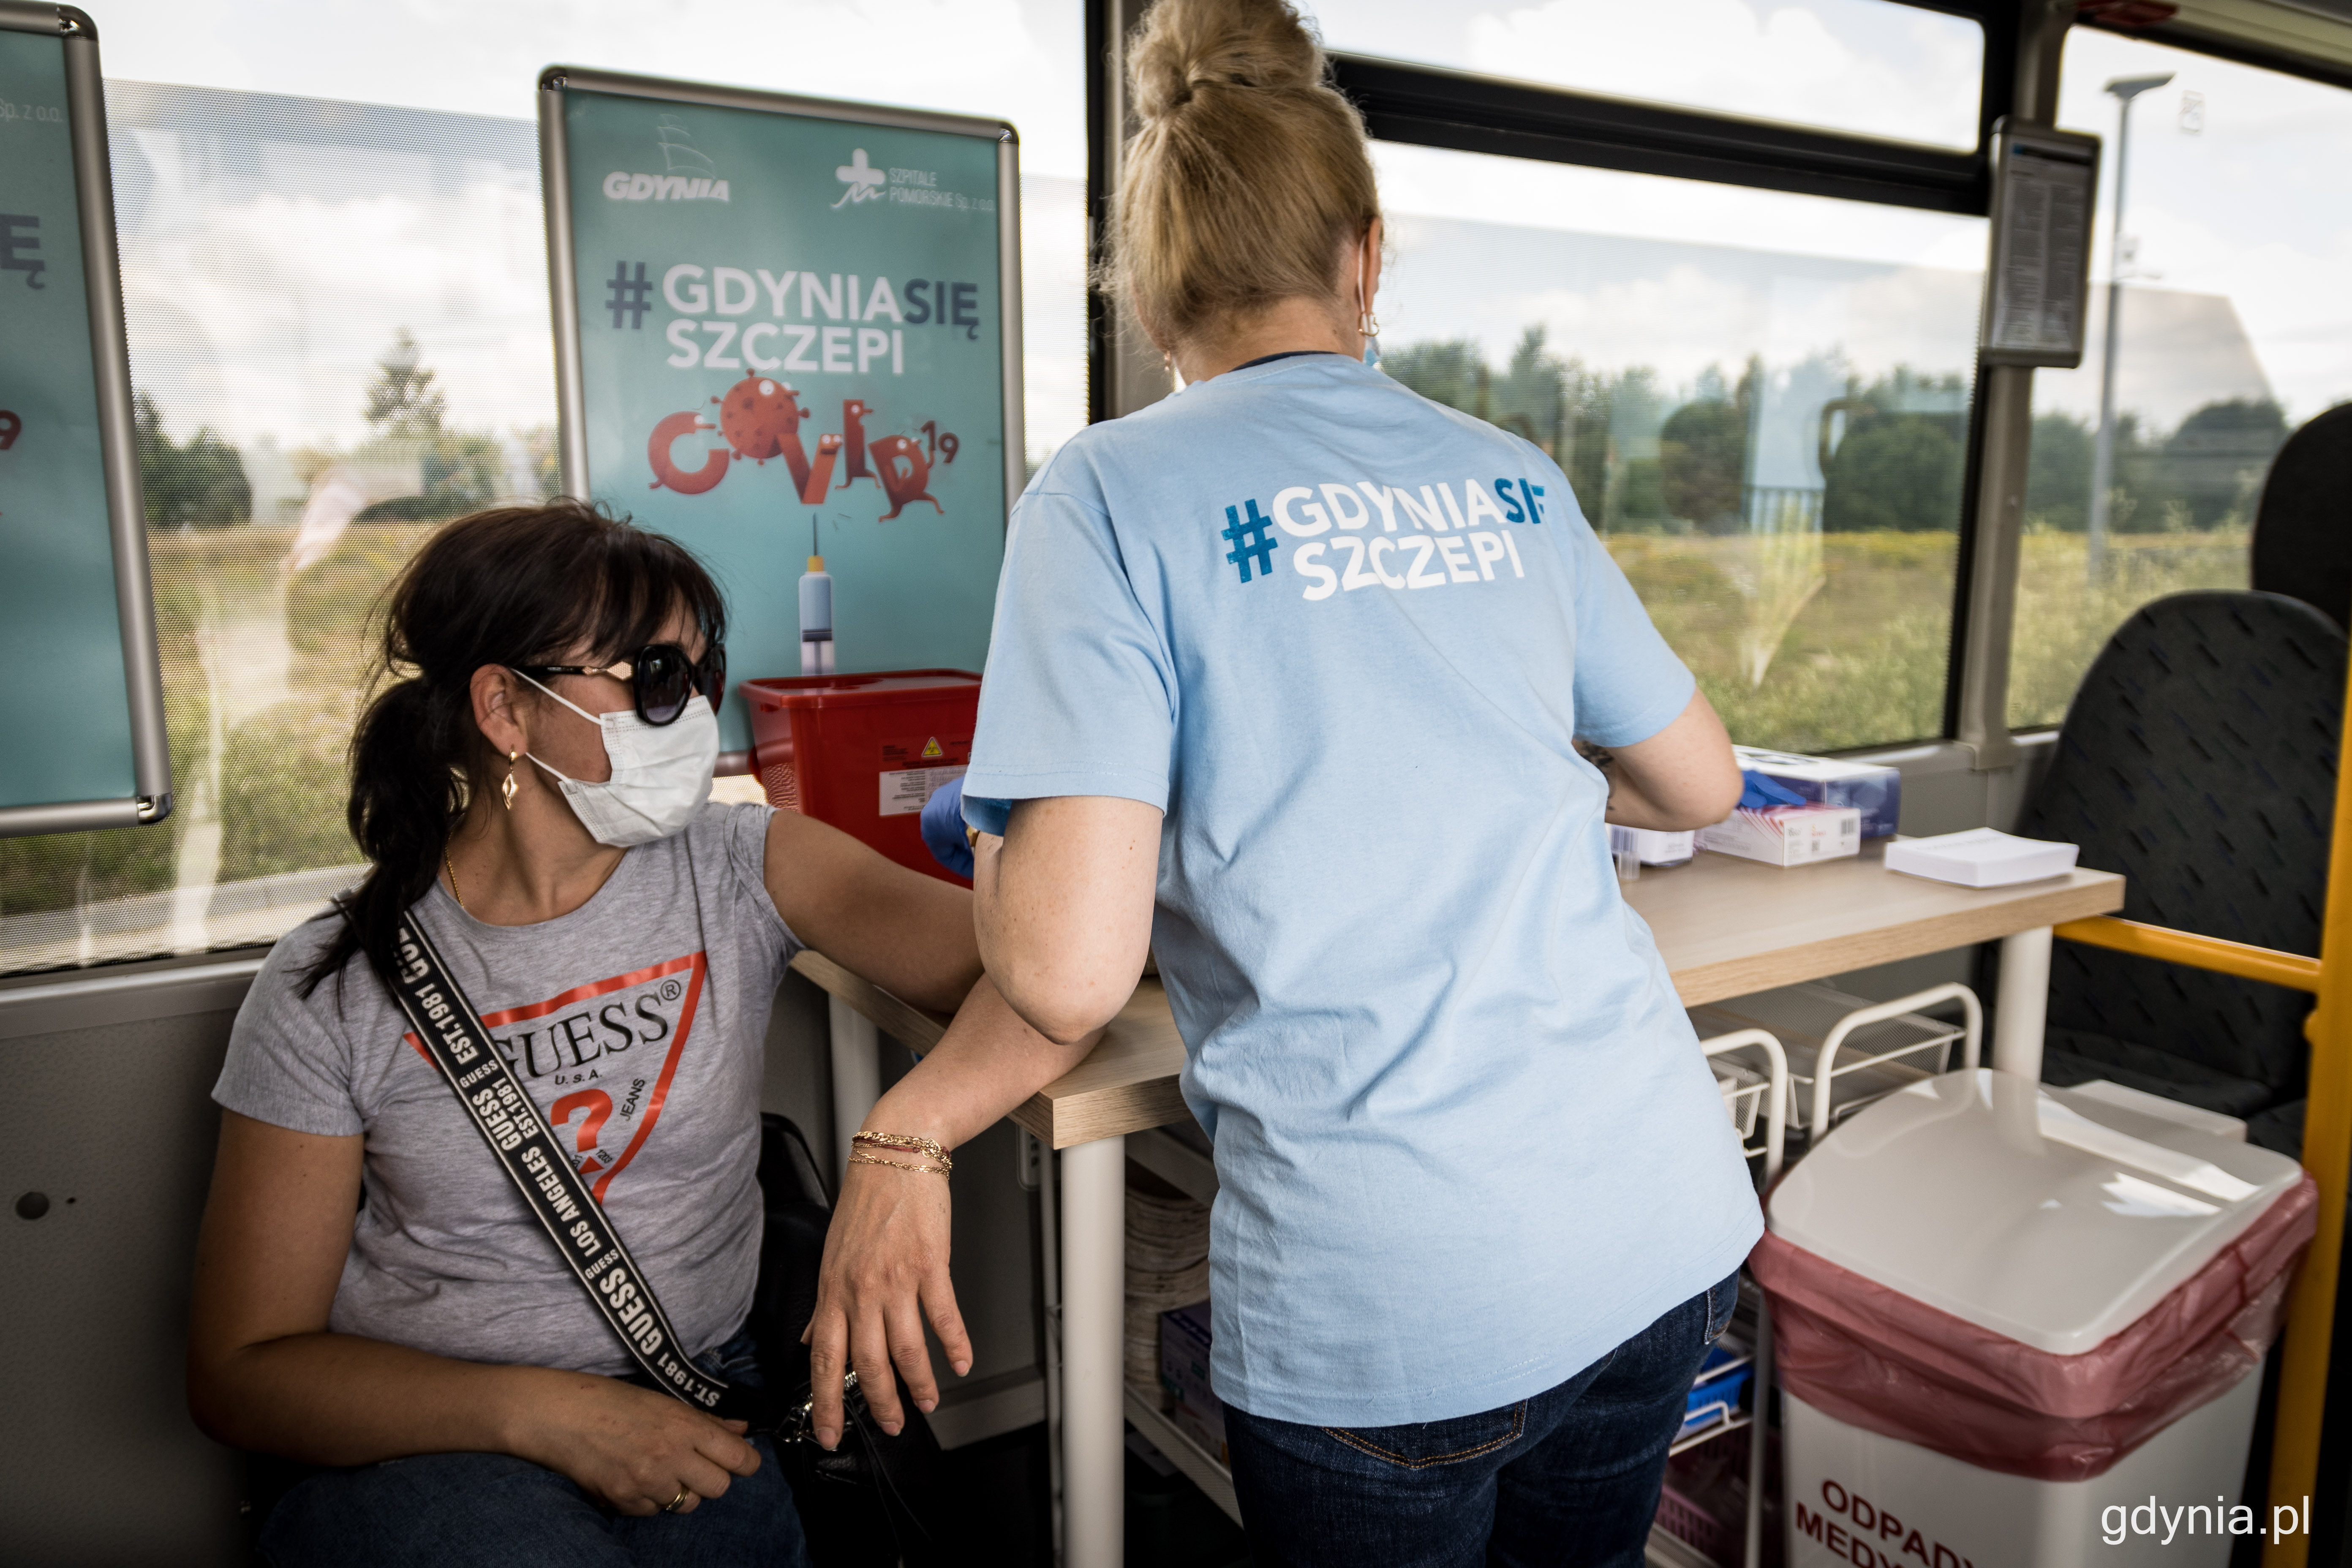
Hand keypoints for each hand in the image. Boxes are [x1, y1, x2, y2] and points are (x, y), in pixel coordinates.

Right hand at [511, 1372, 760, 1514]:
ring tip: (657, 1468)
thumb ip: (706, 1420)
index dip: (746, 1462)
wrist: (558, 1416)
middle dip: (712, 1479)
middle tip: (695, 1465)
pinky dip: (649, 1499)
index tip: (742, 1460)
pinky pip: (653, 1511)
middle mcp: (670, 1456)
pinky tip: (633, 1476)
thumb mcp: (663, 1401)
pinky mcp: (624, 1501)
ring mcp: (647, 1481)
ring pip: (687, 1504)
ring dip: (680, 1491)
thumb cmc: (611, 1400)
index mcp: (684, 1424)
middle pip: (719, 1488)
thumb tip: (742, 1430)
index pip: (738, 1457)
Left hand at [802, 1144, 971, 1449]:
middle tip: (893, 1425)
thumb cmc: (865, 1203)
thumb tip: (809, 1341)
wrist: (895, 1155)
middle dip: (880, 1403)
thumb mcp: (832, 1257)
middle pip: (866, 1364)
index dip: (826, 1403)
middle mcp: (860, 1290)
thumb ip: (824, 1307)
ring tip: (928, 1402)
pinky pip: (943, 1316)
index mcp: (833, 1292)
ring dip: (919, 1384)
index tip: (829, 1434)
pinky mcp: (929, 1264)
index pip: (824, 1360)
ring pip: (906, 1348)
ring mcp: (895, 1279)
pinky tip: (962, 1362)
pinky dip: (955, 1345)